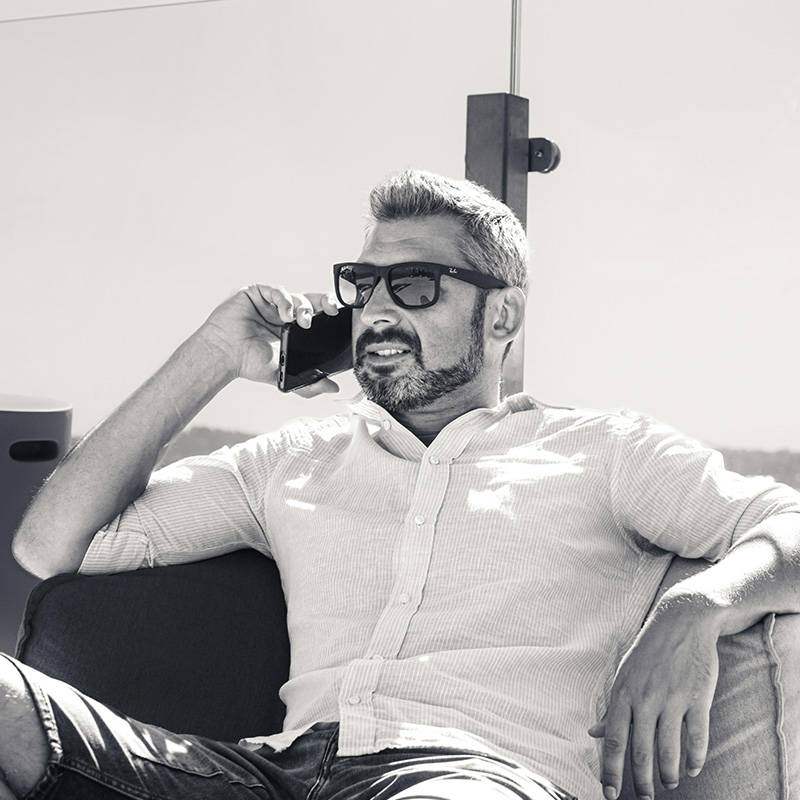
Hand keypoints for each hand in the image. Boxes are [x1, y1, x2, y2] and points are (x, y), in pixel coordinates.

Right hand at [195, 284, 342, 396]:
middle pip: (312, 301)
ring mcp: (271, 302)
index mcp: (294, 330)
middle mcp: (284, 314)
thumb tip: (333, 388)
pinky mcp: (257, 293)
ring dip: (304, 307)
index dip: (329, 313)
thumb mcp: (285, 375)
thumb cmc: (249, 364)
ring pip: (297, 296)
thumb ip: (309, 383)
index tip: (339, 316)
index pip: (318, 317)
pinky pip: (277, 291)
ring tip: (301, 322)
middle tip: (331, 310)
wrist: (225, 356)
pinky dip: (285, 300)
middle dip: (325, 302)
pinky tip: (286, 314)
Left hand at [588, 597, 721, 799]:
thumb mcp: (624, 675)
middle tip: (645, 799)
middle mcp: (645, 698)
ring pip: (670, 748)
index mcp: (623, 693)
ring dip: (669, 773)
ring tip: (669, 784)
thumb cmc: (649, 652)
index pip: (614, 740)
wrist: (681, 622)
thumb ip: (612, 707)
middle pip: (641, 750)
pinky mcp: (698, 696)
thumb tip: (593, 732)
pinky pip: (698, 736)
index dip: (611, 770)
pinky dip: (695, 757)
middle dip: (642, 781)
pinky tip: (692, 768)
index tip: (610, 794)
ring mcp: (673, 698)